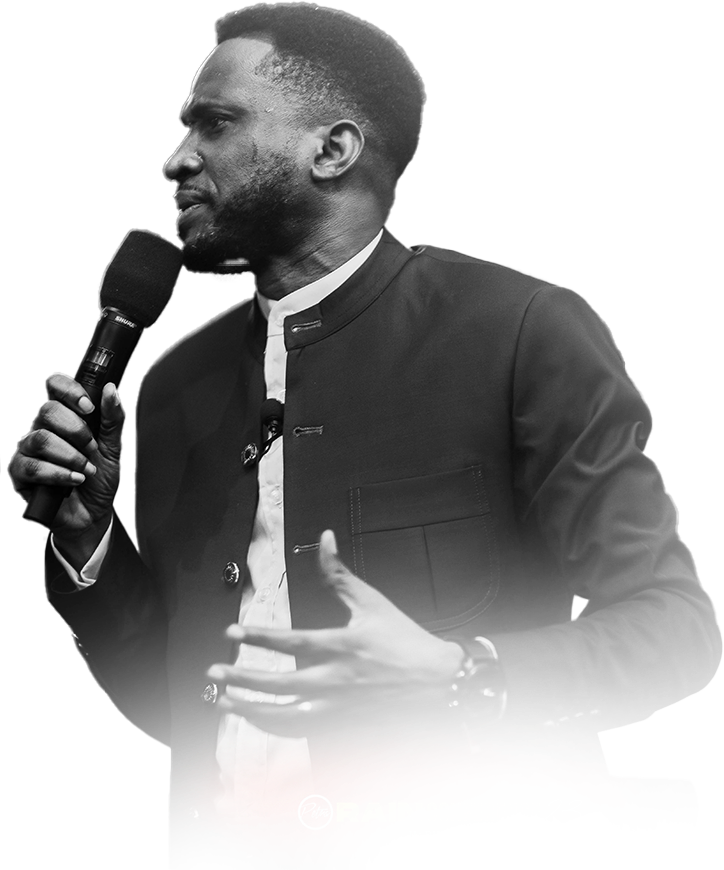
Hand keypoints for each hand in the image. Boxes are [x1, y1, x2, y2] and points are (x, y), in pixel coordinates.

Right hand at [8, 372, 124, 547]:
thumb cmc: (98, 480)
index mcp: (63, 417)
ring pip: (40, 439)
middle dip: (77, 431)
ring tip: (86, 470)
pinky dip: (58, 474)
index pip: (54, 386)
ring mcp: (28, 450)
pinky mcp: (19, 473)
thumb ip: (113, 418)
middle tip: (92, 449)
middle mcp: (42, 429)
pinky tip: (74, 480)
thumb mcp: (113, 448)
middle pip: (47, 411)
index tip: (88, 406)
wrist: (92, 514)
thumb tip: (111, 389)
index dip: (69, 390)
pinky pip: (32, 466)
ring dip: (70, 456)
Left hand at [206, 530, 464, 736]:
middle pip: (280, 683)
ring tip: (225, 700)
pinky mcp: (342, 721)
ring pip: (286, 714)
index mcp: (341, 645)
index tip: (231, 634)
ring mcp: (338, 705)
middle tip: (215, 671)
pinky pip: (302, 729)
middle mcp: (336, 679)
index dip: (258, 638)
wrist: (436, 680)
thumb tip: (324, 538)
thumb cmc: (404, 638)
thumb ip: (339, 573)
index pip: (290, 643)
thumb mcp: (371, 601)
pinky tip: (257, 720)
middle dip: (243, 677)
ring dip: (251, 709)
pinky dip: (276, 727)